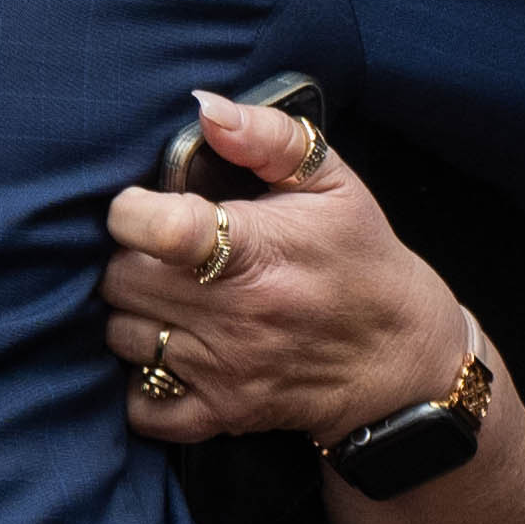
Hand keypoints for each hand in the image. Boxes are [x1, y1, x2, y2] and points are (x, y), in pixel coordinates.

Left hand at [100, 90, 459, 451]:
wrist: (402, 357)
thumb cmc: (360, 257)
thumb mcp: (332, 181)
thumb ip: (267, 136)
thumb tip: (206, 108)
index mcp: (257, 250)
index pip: (159, 230)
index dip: (130, 211)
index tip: (140, 206)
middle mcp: (234, 314)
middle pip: (122, 281)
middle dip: (129, 257)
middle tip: (159, 250)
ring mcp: (224, 370)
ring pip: (122, 336)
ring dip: (134, 312)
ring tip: (166, 295)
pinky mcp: (222, 415)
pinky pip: (144, 408)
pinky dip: (142, 380)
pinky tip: (167, 350)